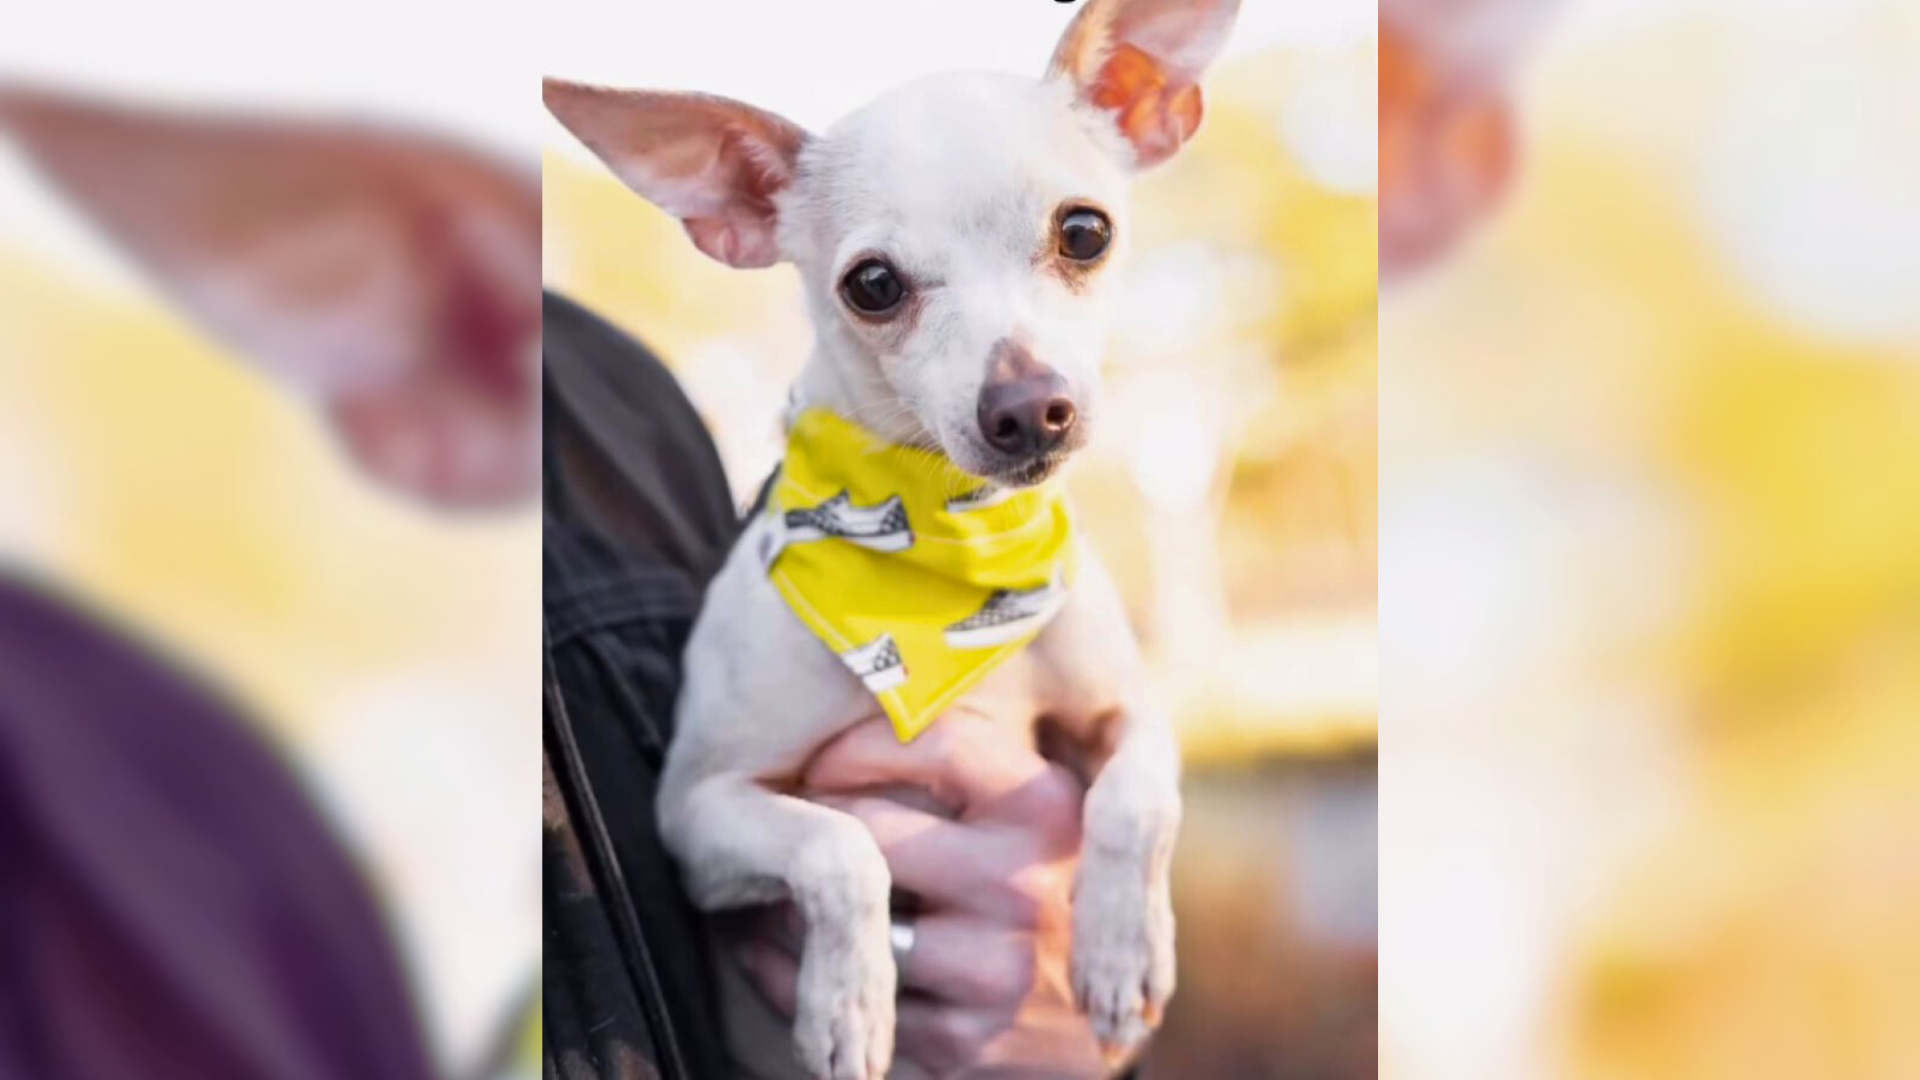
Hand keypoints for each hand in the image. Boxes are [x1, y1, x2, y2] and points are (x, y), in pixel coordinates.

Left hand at [739, 710, 1120, 1077]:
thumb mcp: (1040, 811)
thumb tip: (878, 660)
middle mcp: (1032, 886)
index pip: (934, 739)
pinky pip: (840, 987)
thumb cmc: (1044, 887)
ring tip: (775, 886)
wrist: (1093, 1029)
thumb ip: (979, 752)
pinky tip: (779, 949)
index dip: (855, 742)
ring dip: (784, 902)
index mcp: (1055, 811)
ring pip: (843, 915)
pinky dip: (789, 970)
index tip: (818, 754)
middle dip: (811, 822)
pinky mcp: (959, 1043)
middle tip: (782, 818)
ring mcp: (995, 970)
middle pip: (869, 830)